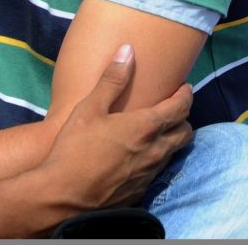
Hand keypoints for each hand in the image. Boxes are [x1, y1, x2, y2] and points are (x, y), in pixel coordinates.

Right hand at [40, 44, 193, 211]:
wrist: (62, 197)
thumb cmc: (74, 149)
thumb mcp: (89, 108)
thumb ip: (112, 79)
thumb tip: (128, 50)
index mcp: (146, 127)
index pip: (180, 107)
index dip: (185, 94)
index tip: (184, 86)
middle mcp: (154, 151)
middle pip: (185, 132)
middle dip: (184, 117)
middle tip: (174, 107)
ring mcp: (148, 174)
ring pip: (173, 153)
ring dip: (172, 139)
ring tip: (160, 130)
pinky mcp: (140, 192)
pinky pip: (158, 172)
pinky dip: (157, 159)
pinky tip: (141, 156)